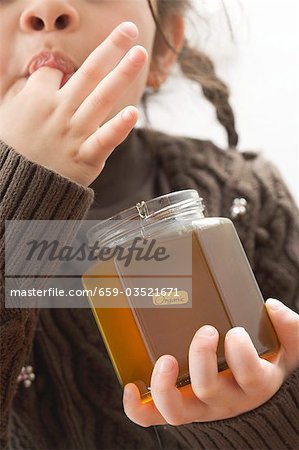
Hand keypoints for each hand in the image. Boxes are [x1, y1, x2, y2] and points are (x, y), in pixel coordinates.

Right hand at [0, 22, 146, 185]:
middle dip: (110, 48)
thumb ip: (32, 91)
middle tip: (129, 29)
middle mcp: (59, 111)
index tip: (68, 78)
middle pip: (88, 73)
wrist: (18, 186)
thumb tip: (52, 74)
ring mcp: (74, 133)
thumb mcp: (11, 113)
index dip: (65, 71)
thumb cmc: (15, 149)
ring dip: (122, 74)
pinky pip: (104, 140)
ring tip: (139, 54)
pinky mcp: (86, 157)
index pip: (58, 71)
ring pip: (101, 99)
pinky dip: (118, 128)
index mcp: (38, 98)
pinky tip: (132, 112)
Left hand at [123, 298, 298, 425]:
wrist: (257, 400)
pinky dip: (139, 408)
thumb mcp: (289, 349)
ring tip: (165, 360)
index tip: (235, 331)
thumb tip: (271, 307)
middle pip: (209, 389)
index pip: (250, 374)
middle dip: (202, 358)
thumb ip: (290, 329)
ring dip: (164, 387)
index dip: (241, 354)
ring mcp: (201, 409)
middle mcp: (226, 400)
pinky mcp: (181, 409)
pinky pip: (155, 418)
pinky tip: (132, 386)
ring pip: (178, 412)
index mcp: (255, 382)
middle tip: (204, 331)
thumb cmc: (268, 366)